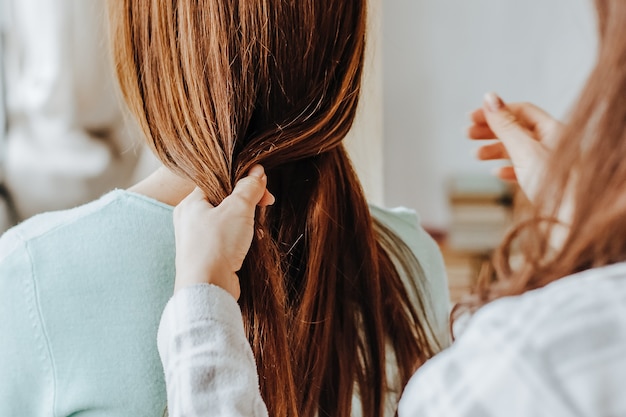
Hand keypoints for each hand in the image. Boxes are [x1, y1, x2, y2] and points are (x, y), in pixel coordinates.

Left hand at [173, 165, 274, 298]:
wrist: (207, 288)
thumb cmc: (216, 246)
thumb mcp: (238, 209)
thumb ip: (248, 188)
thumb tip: (256, 172)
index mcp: (191, 203)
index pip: (219, 181)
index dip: (242, 182)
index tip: (262, 189)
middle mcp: (190, 220)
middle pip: (224, 201)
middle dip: (248, 204)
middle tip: (265, 205)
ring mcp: (197, 239)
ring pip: (227, 221)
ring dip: (246, 223)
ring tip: (256, 229)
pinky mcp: (207, 256)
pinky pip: (227, 239)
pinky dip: (241, 239)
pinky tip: (252, 243)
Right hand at [467, 93, 563, 201]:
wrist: (571, 221)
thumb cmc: (555, 185)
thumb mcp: (524, 150)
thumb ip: (506, 125)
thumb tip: (490, 99)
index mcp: (553, 130)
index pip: (520, 111)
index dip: (495, 112)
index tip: (473, 117)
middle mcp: (553, 144)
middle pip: (516, 129)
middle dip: (491, 130)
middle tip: (468, 134)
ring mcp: (548, 164)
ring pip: (517, 150)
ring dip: (494, 150)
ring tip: (477, 155)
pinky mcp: (544, 182)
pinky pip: (522, 169)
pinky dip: (506, 169)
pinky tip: (497, 173)